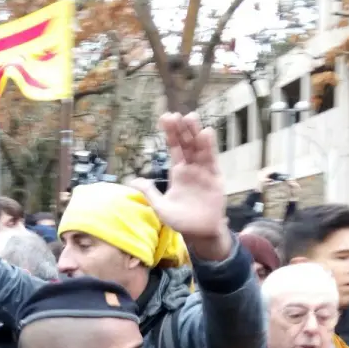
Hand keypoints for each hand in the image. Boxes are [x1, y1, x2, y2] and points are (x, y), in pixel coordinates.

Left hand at [130, 113, 231, 259]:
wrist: (200, 233)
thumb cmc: (181, 221)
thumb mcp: (161, 207)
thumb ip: (150, 192)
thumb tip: (133, 180)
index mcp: (178, 172)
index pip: (174, 148)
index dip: (170, 133)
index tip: (166, 117)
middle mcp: (191, 168)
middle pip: (187, 144)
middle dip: (182, 129)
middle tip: (176, 114)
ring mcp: (204, 172)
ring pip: (199, 148)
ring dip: (195, 133)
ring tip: (191, 117)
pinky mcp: (215, 178)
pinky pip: (212, 160)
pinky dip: (209, 147)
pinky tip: (206, 133)